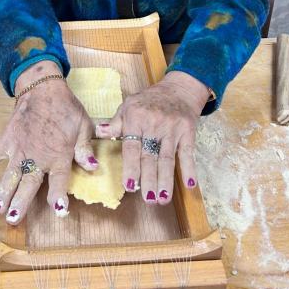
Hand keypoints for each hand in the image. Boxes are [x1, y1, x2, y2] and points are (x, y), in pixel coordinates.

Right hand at [0, 78, 96, 223]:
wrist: (44, 88)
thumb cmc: (67, 109)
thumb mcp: (84, 127)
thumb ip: (85, 149)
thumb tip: (93, 167)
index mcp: (58, 155)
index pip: (59, 180)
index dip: (59, 196)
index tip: (59, 210)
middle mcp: (37, 156)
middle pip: (28, 184)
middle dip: (20, 203)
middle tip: (12, 220)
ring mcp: (19, 150)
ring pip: (9, 176)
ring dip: (2, 192)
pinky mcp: (7, 140)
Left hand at [95, 71, 205, 203]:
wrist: (179, 88)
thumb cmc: (149, 100)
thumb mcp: (128, 106)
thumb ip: (115, 123)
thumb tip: (99, 133)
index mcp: (136, 118)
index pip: (132, 147)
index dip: (131, 167)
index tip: (130, 185)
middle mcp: (154, 124)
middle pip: (151, 157)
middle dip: (149, 179)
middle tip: (148, 199)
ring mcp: (172, 129)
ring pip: (168, 158)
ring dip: (166, 180)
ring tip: (162, 198)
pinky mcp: (187, 131)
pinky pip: (188, 153)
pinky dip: (189, 169)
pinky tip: (190, 184)